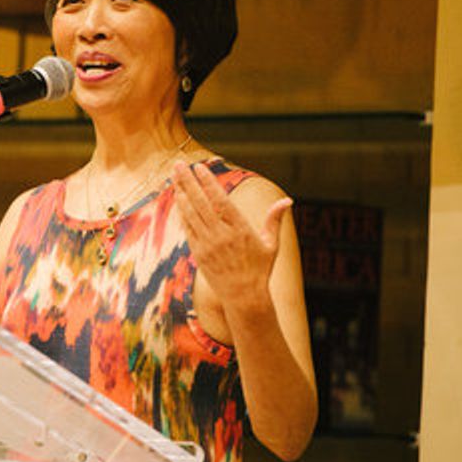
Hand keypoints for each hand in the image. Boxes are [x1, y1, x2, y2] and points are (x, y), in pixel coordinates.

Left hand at [172, 162, 291, 320]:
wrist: (244, 297)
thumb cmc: (260, 270)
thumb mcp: (271, 244)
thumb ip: (274, 220)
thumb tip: (288, 201)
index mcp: (240, 229)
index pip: (220, 200)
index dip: (208, 182)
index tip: (199, 167)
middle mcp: (221, 235)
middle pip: (200, 202)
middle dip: (187, 181)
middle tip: (178, 164)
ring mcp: (207, 244)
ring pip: (190, 214)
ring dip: (181, 194)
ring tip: (173, 177)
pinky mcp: (198, 253)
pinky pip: (187, 228)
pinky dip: (182, 212)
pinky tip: (178, 199)